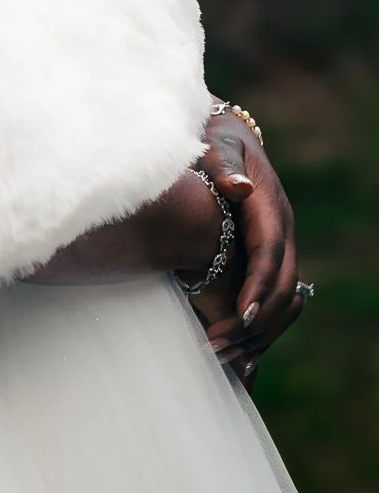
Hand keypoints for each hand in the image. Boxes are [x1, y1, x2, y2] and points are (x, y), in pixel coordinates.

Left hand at [189, 102, 304, 389]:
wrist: (223, 136)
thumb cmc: (210, 139)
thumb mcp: (213, 144)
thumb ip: (221, 164)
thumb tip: (238, 188)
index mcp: (268, 204)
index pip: (270, 250)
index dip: (259, 283)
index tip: (243, 314)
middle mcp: (280, 229)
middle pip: (282, 284)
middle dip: (256, 320)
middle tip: (218, 346)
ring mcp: (277, 245)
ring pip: (282, 299)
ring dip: (256, 332)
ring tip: (218, 355)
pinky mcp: (265, 257)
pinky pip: (271, 298)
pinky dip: (257, 328)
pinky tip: (236, 355)